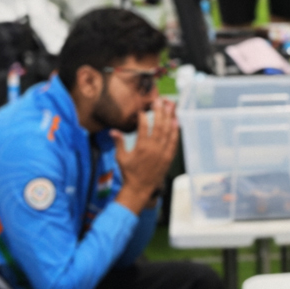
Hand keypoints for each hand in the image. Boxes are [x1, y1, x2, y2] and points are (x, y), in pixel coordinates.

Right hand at [114, 98, 177, 212]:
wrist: (140, 188)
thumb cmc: (129, 173)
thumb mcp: (121, 158)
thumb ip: (118, 143)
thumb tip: (113, 130)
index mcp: (141, 147)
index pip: (144, 127)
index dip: (143, 116)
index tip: (142, 109)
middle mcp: (154, 148)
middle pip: (159, 125)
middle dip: (160, 111)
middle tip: (160, 100)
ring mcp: (163, 152)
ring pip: (168, 131)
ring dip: (170, 117)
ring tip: (170, 106)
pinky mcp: (169, 156)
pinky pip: (174, 141)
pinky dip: (175, 131)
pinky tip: (176, 121)